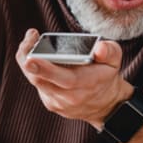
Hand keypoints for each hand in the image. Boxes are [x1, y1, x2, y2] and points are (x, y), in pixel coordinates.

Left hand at [16, 29, 132, 127]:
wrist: (105, 104)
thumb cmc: (106, 76)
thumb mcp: (115, 60)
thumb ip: (109, 51)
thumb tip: (99, 48)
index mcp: (86, 84)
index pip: (64, 79)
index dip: (45, 69)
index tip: (30, 58)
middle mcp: (70, 96)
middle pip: (40, 79)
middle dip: (28, 58)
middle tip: (29, 38)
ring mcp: (58, 102)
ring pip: (35, 81)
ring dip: (28, 60)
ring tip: (31, 41)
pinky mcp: (50, 103)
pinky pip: (38, 84)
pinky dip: (34, 69)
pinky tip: (37, 56)